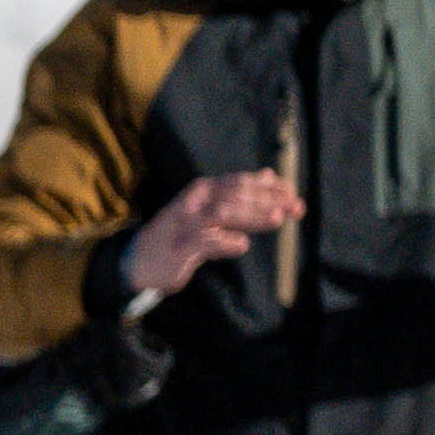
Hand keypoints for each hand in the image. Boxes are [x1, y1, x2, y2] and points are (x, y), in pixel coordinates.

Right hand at [118, 166, 303, 303]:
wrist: (139, 260)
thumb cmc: (180, 233)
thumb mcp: (208, 207)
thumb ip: (237, 193)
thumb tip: (268, 174)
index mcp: (202, 190)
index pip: (240, 182)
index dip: (269, 187)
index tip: (292, 194)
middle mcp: (194, 202)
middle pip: (235, 195)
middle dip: (268, 200)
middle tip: (295, 208)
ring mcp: (186, 224)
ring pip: (223, 213)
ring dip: (251, 215)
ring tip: (276, 219)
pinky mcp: (181, 248)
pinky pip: (206, 242)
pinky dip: (225, 242)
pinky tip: (241, 245)